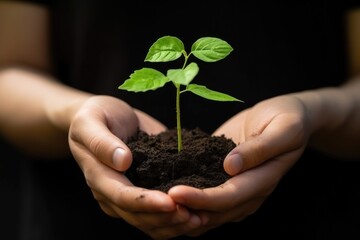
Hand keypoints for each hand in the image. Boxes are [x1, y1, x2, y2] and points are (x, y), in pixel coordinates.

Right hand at [68, 95, 201, 238]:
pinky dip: (176, 217)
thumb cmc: (96, 115)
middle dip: (165, 218)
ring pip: (149, 221)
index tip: (170, 203)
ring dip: (174, 224)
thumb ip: (101, 142)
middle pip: (138, 216)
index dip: (145, 202)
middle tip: (194, 216)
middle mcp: (112, 193)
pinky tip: (198, 213)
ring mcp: (129, 194)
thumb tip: (122, 161)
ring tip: (200, 219)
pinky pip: (157, 212)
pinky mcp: (144, 190)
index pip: (122, 197)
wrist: (106, 116)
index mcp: (98, 177)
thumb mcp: (90, 121)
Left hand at [168, 95, 309, 235]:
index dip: (202, 199)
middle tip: (155, 202)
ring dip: (183, 212)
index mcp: (263, 180)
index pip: (229, 197)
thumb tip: (231, 166)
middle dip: (185, 210)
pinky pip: (205, 197)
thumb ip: (259, 148)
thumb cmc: (287, 119)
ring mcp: (236, 188)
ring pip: (207, 212)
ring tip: (155, 203)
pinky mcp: (224, 179)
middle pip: (214, 212)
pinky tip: (164, 191)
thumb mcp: (283, 128)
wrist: (287, 118)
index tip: (174, 192)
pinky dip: (186, 200)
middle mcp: (248, 192)